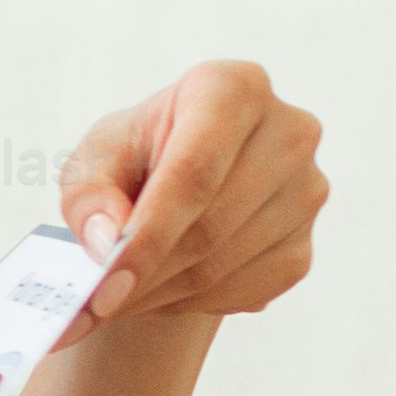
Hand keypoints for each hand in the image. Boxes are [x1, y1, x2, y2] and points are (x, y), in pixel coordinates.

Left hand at [55, 59, 323, 347]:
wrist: (177, 185)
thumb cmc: (134, 158)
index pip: (194, 172)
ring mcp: (306, 191)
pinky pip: (245, 289)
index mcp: (232, 88)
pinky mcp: (304, 243)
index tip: (106, 284)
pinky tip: (159, 291)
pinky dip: (190, 303)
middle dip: (145, 274)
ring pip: (223, 265)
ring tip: (114, 298)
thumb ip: (89, 194)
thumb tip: (107, 241)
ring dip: (159, 293)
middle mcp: (287, 133)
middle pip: (210, 225)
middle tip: (93, 306)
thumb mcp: (96, 159)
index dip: (149, 234)